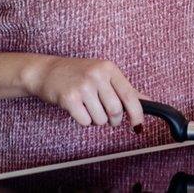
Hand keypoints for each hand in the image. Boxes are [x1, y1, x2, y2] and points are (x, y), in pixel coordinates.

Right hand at [22, 56, 148, 130]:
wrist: (46, 71)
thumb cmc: (77, 73)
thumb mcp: (102, 74)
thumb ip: (124, 88)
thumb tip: (147, 101)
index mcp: (109, 68)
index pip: (130, 95)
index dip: (137, 114)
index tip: (138, 125)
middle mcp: (97, 75)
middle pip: (116, 111)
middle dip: (113, 120)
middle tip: (106, 116)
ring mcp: (83, 86)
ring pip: (101, 119)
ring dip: (96, 120)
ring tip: (88, 107)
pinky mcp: (70, 98)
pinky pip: (86, 122)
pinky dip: (83, 121)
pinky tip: (77, 109)